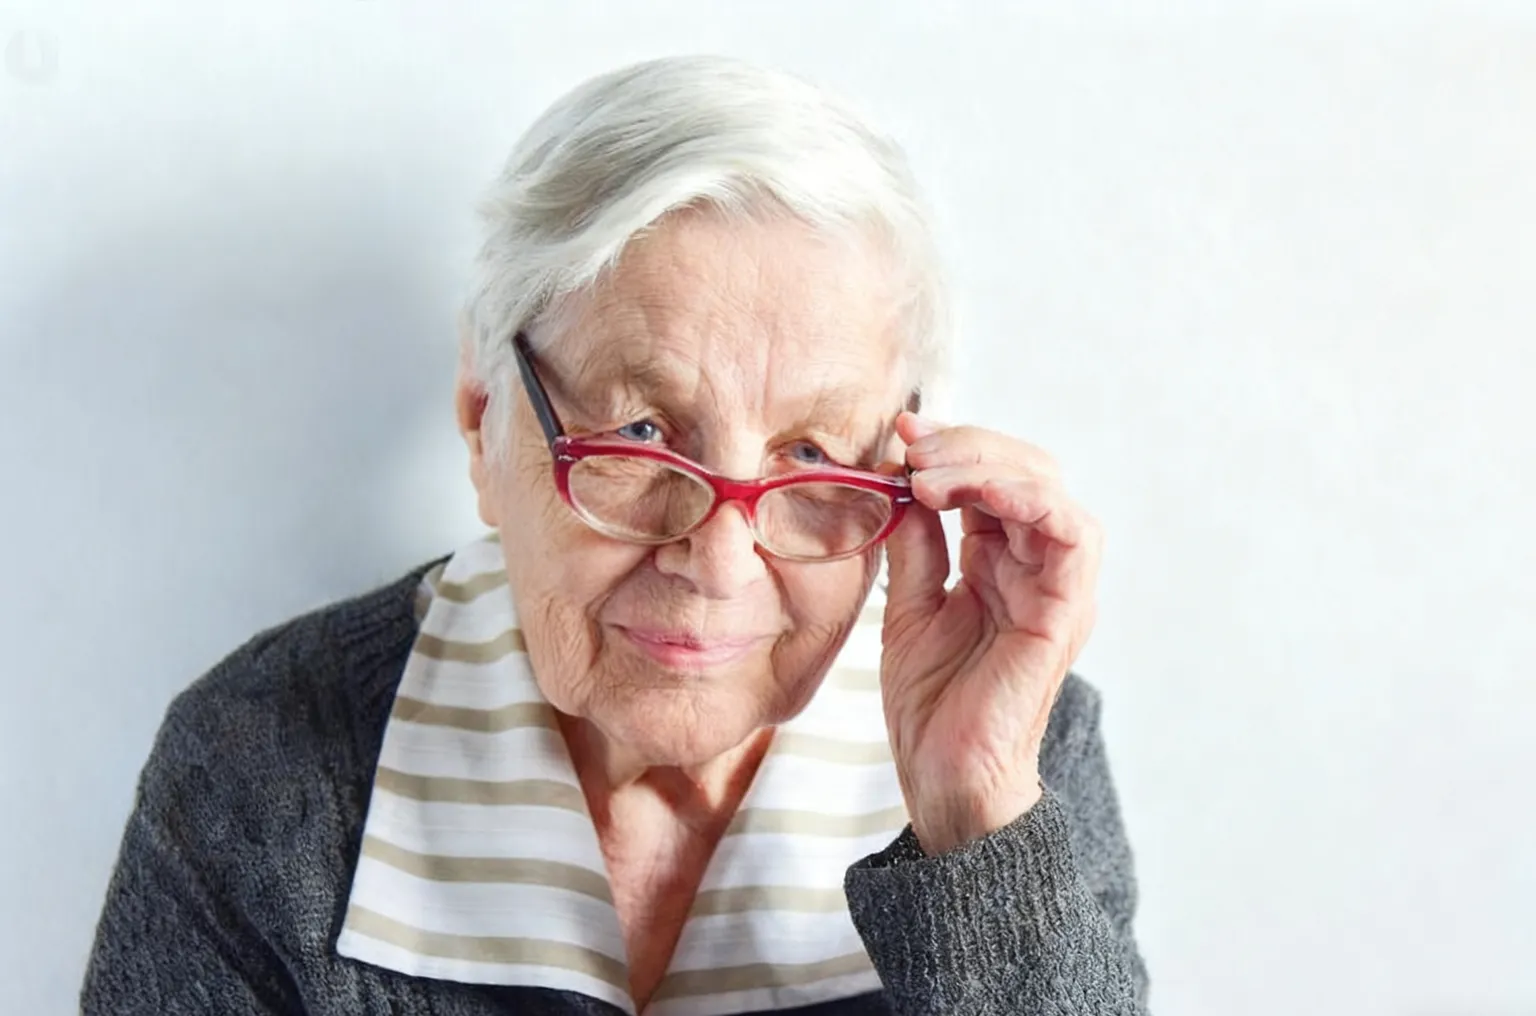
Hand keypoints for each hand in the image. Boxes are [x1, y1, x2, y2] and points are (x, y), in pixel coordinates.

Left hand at [879, 412, 1102, 855]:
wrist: (944, 778)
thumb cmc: (932, 703)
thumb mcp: (908, 603)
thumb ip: (916, 542)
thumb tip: (904, 475)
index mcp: (1000, 562)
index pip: (992, 477)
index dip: (951, 447)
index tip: (900, 435)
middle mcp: (1037, 567)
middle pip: (1026, 469)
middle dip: (967, 445)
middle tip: (912, 448)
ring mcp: (1057, 587)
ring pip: (1049, 489)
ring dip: (989, 465)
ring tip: (930, 473)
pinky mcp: (1066, 612)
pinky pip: (1071, 535)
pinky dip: (1028, 499)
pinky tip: (975, 493)